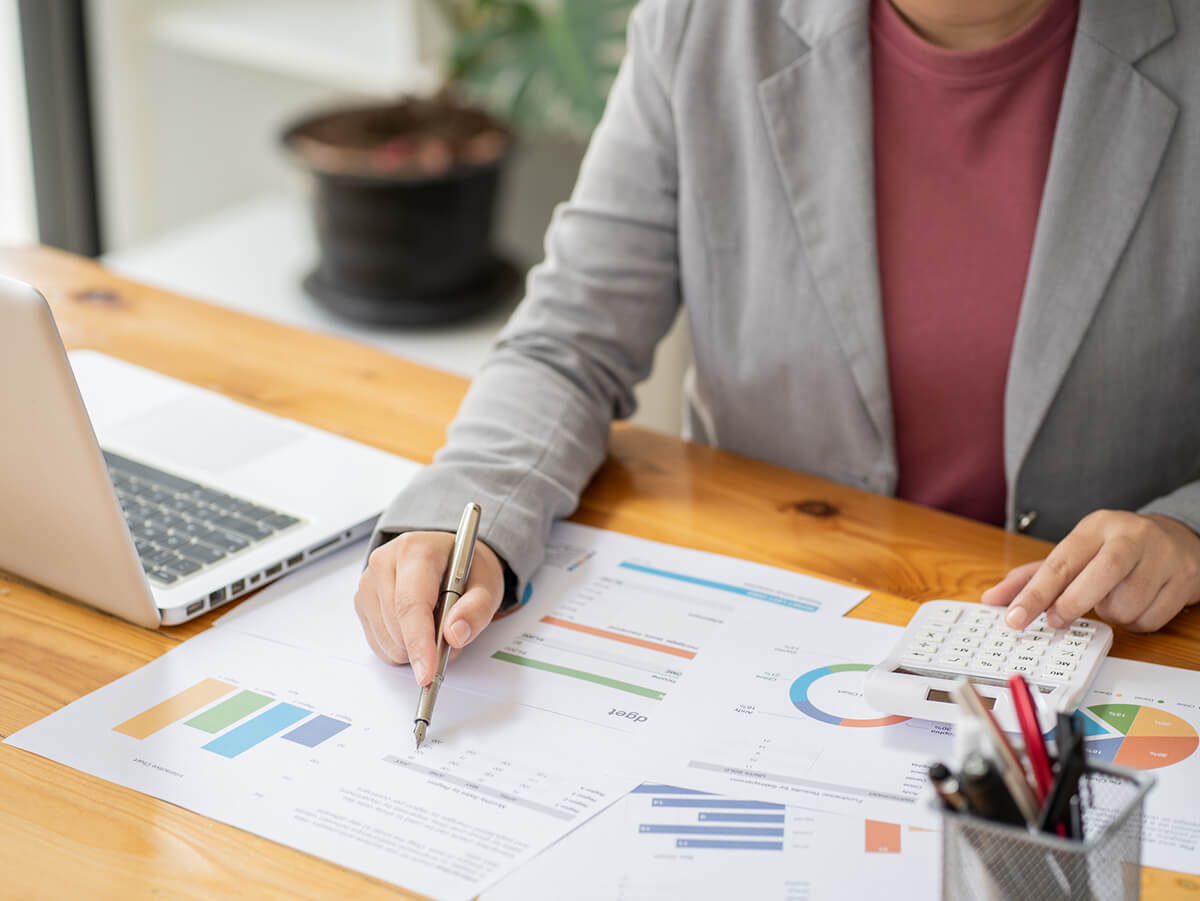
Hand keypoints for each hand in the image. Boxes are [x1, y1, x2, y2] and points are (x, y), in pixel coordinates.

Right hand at [354, 531, 505, 682]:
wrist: (449, 557)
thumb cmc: (466, 570)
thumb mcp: (487, 585)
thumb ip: (477, 610)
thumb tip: (455, 634)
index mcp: (415, 551)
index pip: (411, 604)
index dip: (419, 642)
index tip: (428, 672)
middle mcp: (384, 563)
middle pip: (397, 627)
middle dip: (425, 646)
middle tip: (450, 632)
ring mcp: (368, 582)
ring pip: (387, 642)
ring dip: (413, 648)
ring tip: (434, 622)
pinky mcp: (362, 602)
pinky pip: (379, 645)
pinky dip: (401, 648)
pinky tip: (416, 626)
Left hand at [981, 511, 1199, 632]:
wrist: (1179, 539)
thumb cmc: (1115, 549)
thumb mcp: (1074, 552)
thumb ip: (1032, 576)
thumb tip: (993, 599)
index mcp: (1095, 527)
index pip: (1059, 562)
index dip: (1034, 594)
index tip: (1014, 618)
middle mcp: (1130, 537)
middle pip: (1096, 578)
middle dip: (1072, 605)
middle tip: (1057, 620)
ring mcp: (1161, 557)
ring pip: (1124, 606)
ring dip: (1111, 614)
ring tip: (1114, 598)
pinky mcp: (1184, 579)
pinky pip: (1149, 620)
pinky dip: (1137, 622)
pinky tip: (1139, 603)